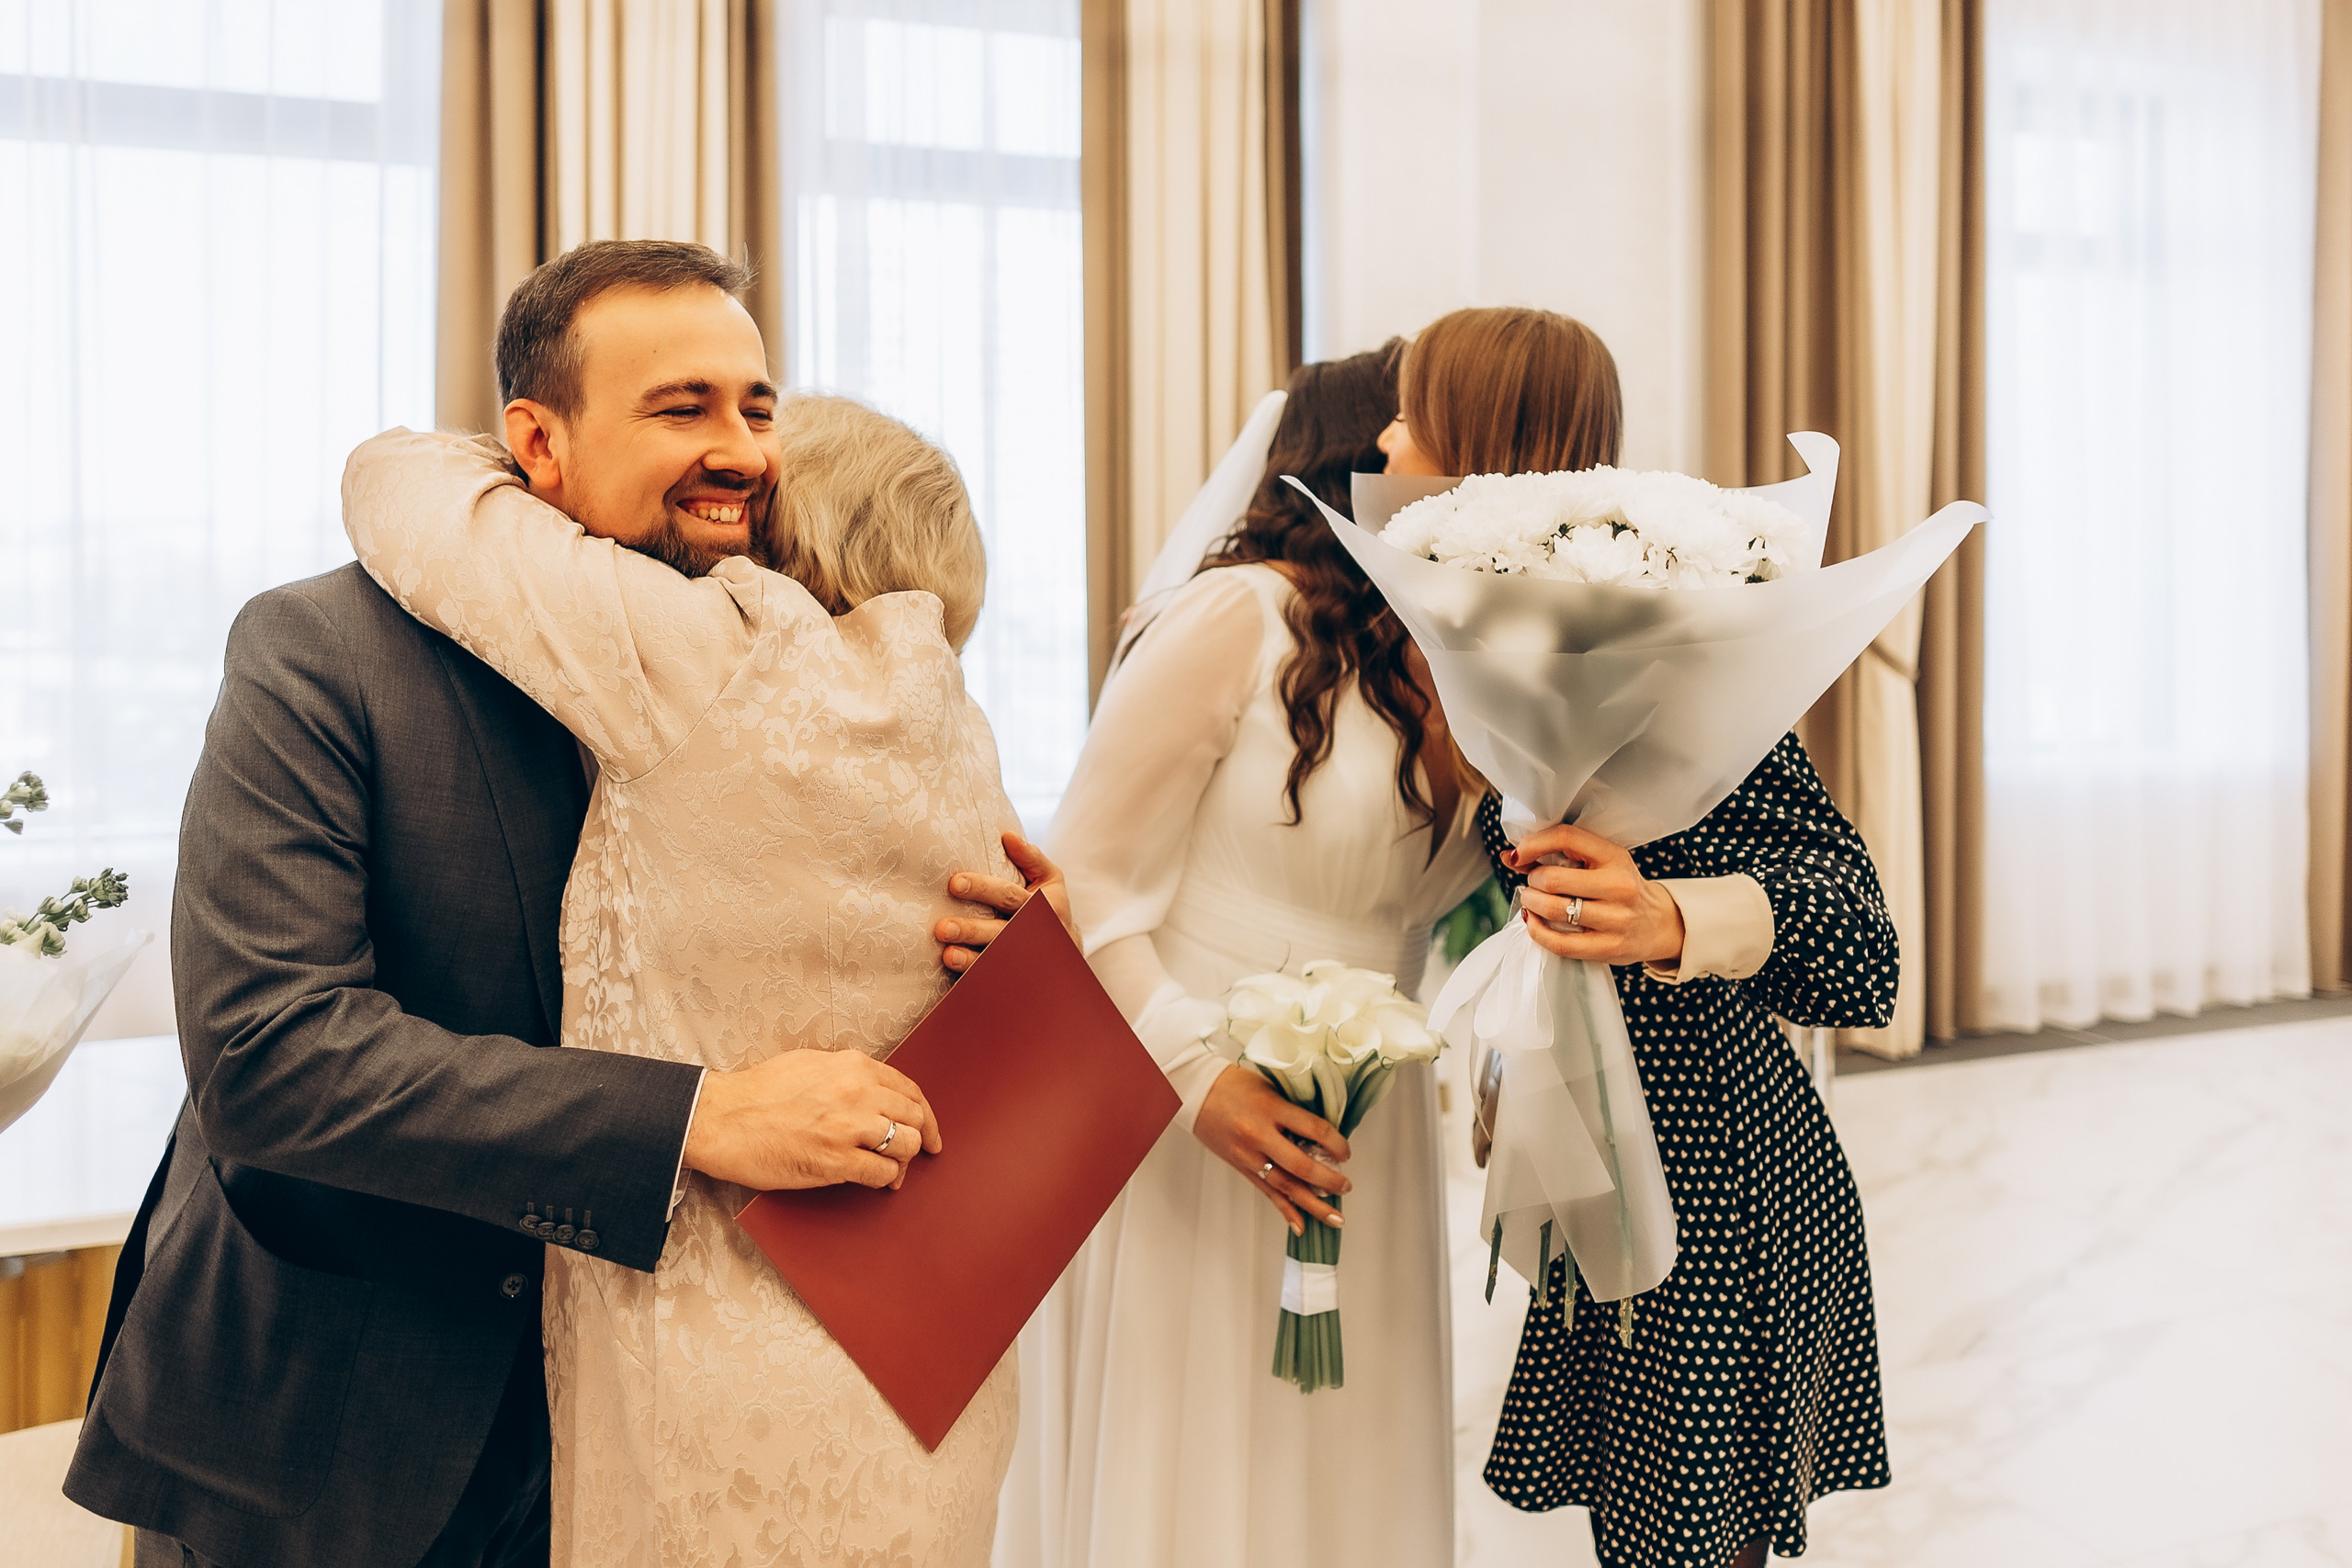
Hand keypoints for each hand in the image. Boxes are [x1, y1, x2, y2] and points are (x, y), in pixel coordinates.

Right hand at [683, 1048, 941, 1191]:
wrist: (723, 1119)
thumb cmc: (759, 1093)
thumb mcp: (811, 1064)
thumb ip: (849, 1074)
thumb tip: (876, 1091)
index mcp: (853, 1067)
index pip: (910, 1089)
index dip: (925, 1113)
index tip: (929, 1129)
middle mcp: (858, 1093)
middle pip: (915, 1118)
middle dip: (919, 1138)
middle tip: (915, 1154)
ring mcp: (848, 1128)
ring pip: (907, 1146)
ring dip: (902, 1161)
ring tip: (889, 1170)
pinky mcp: (836, 1161)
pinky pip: (883, 1173)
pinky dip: (884, 1179)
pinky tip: (873, 1179)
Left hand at [935, 832, 1078, 971]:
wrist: (1066, 953)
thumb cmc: (1050, 906)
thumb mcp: (1051, 879)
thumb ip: (1031, 858)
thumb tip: (1006, 836)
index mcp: (1041, 907)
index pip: (1008, 896)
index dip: (983, 889)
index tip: (954, 883)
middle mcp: (1031, 935)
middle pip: (1000, 932)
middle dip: (972, 930)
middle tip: (942, 927)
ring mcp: (1022, 960)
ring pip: (995, 960)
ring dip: (970, 959)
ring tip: (948, 954)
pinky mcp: (1012, 977)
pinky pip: (992, 979)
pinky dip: (973, 977)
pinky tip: (954, 969)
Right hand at [1192, 1064, 1352, 1235]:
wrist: (1195, 1092)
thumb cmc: (1234, 1084)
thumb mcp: (1270, 1087)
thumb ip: (1293, 1109)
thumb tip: (1322, 1133)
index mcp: (1271, 1109)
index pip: (1313, 1130)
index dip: (1336, 1143)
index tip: (1346, 1152)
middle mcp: (1259, 1135)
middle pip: (1301, 1165)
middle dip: (1328, 1180)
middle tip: (1346, 1187)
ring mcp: (1249, 1156)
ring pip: (1286, 1186)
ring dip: (1313, 1205)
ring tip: (1335, 1219)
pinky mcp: (1242, 1168)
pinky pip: (1267, 1193)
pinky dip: (1285, 1211)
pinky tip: (1300, 1225)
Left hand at [1505, 822, 1685, 965]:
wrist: (1658, 923)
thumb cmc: (1619, 888)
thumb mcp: (1600, 863)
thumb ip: (1558, 856)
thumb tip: (1509, 856)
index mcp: (1615, 856)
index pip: (1566, 837)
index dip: (1533, 844)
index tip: (1519, 855)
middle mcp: (1619, 886)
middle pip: (1553, 879)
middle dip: (1532, 881)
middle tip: (1532, 884)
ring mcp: (1616, 919)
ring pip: (1554, 910)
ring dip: (1531, 904)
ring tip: (1531, 901)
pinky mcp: (1609, 948)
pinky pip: (1560, 943)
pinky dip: (1537, 932)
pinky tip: (1534, 923)